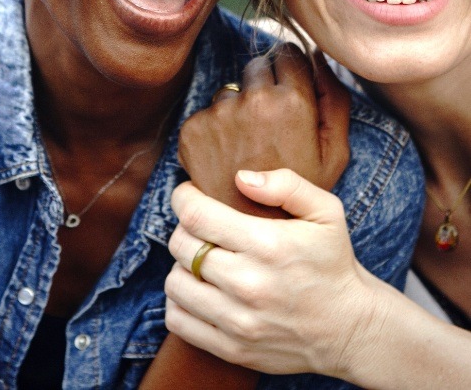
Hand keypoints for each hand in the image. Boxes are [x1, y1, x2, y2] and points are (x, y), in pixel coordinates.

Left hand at [166, 169, 380, 377]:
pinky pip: (178, 321)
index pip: (196, 216)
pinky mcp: (232, 348)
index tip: (189, 194)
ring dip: (182, 265)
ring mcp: (238, 321)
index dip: (183, 198)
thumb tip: (241, 178)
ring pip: (175, 283)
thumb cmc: (333, 262)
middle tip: (200, 225)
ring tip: (201, 258)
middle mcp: (248, 284)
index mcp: (268, 244)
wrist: (350, 327)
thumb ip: (286, 185)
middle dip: (184, 227)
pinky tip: (200, 289)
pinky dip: (180, 302)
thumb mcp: (326, 211)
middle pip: (180, 246)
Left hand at [178, 45, 349, 214]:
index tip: (290, 91)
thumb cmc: (301, 196)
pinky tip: (227, 159)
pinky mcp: (192, 130)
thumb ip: (334, 99)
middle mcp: (253, 101)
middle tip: (270, 126)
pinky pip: (206, 113)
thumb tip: (318, 56)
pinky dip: (214, 130)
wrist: (255, 237)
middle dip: (264, 86)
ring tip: (248, 148)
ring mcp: (219, 115)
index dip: (291, 71)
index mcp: (293, 101)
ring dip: (237, 108)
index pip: (287, 53)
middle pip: (256, 66)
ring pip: (229, 91)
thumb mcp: (334, 152)